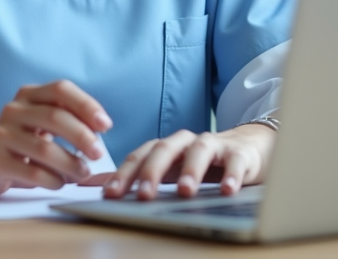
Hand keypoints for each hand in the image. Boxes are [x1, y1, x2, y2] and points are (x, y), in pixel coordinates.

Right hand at [0, 80, 112, 197]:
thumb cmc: (17, 144)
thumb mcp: (39, 126)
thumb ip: (68, 125)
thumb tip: (102, 140)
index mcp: (28, 95)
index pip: (60, 89)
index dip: (86, 105)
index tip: (106, 125)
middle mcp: (12, 109)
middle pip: (54, 116)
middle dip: (83, 136)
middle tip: (98, 153)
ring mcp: (0, 134)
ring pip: (44, 148)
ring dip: (70, 163)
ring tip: (83, 173)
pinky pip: (31, 171)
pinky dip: (52, 179)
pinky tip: (59, 182)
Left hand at [101, 124, 274, 199]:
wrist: (248, 148)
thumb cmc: (200, 163)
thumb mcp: (167, 170)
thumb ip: (133, 176)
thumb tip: (90, 184)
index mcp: (165, 147)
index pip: (139, 155)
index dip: (124, 173)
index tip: (110, 194)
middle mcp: (186, 142)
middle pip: (165, 150)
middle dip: (152, 172)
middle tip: (144, 195)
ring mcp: (214, 145)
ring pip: (199, 151)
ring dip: (191, 171)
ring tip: (185, 192)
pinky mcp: (240, 154)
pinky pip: (236, 162)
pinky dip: (232, 175)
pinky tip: (228, 191)